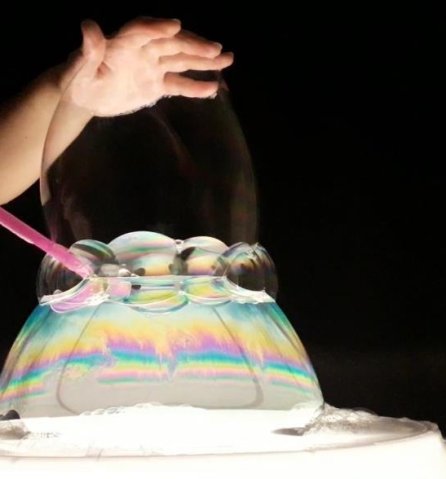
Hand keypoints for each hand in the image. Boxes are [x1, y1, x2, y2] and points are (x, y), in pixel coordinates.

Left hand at [61, 18, 233, 116]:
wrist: (85, 97)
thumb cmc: (78, 81)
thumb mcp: (78, 70)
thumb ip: (86, 52)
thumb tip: (88, 28)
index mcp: (122, 43)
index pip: (142, 30)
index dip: (157, 27)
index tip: (175, 26)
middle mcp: (142, 51)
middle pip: (171, 44)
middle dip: (193, 46)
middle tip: (216, 49)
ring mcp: (152, 67)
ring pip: (181, 60)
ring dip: (203, 61)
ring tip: (227, 59)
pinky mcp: (156, 84)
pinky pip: (178, 84)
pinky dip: (194, 87)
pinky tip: (212, 88)